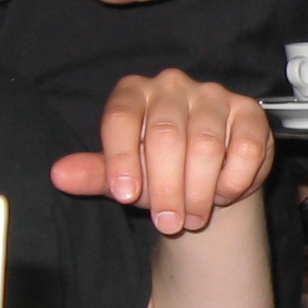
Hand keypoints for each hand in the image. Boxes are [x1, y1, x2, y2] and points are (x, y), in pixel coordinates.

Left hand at [53, 71, 272, 233]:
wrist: (204, 176)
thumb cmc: (155, 170)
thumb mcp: (123, 176)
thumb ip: (95, 174)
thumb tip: (58, 175)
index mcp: (133, 92)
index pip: (121, 117)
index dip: (121, 159)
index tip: (125, 195)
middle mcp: (171, 85)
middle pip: (165, 136)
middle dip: (166, 188)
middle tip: (169, 223)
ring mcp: (213, 94)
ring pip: (206, 146)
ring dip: (200, 191)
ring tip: (195, 215)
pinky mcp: (249, 110)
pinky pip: (245, 149)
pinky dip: (234, 180)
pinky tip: (224, 193)